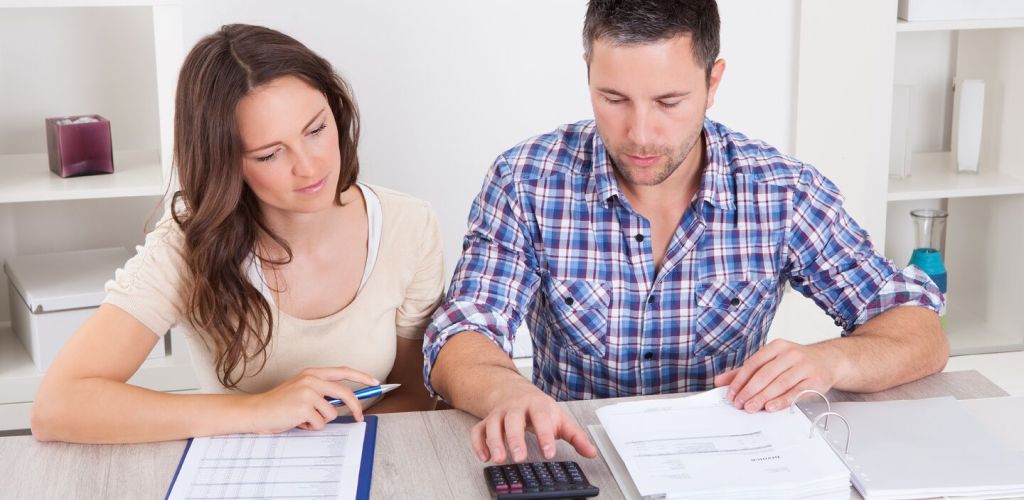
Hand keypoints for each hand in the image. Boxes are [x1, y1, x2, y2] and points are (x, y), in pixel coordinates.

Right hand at [246, 367, 378, 432]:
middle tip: (359, 418)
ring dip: (321, 421)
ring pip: (332, 413)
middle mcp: (311, 380)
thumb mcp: (301, 390)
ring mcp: (307, 393)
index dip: (361, 376)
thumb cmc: (279, 404)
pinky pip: (320, 423)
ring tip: (305, 419)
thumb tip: (344, 403)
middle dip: (355, 408)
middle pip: (344, 394)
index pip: (343, 371)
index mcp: (312, 373)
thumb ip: (321, 392)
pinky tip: (298, 422)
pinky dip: (312, 427)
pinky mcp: (304, 408)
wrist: (257, 411)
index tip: (374, 383)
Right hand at [470, 380, 596, 463]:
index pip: (540, 418)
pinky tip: (484, 457)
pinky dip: (477, 444)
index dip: (544, 435)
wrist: (517, 392)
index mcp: (537, 404)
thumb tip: (591, 452)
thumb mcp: (561, 419)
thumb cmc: (540, 409)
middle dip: (515, 439)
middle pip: (513, 420)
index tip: (548, 452)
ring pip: (493, 425)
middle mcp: (516, 407)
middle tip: (520, 458)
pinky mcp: (486, 421)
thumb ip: (576, 436)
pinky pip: (477, 431)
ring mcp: (499, 413)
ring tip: (499, 459)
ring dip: (494, 442)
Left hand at [714, 339, 842, 412]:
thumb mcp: (772, 360)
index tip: (731, 393)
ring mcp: (805, 367)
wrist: (829, 361)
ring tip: (751, 407)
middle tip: (739, 403)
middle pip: (765, 374)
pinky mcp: (816, 380)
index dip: (740, 380)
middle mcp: (791, 354)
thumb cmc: (796, 362)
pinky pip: (796, 392)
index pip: (753, 363)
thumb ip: (746, 371)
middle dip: (750, 390)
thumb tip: (720, 381)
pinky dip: (782, 400)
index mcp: (777, 346)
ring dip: (763, 397)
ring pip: (780, 383)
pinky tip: (771, 407)